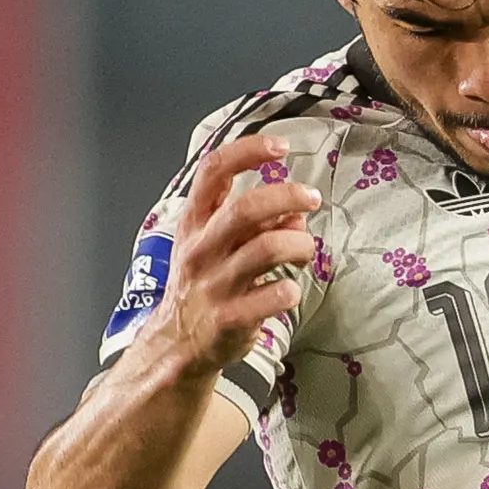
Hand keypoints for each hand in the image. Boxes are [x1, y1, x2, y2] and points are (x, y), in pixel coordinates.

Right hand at [145, 138, 322, 381]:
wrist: (176, 342)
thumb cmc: (202, 284)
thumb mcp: (214, 244)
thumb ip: (254, 223)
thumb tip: (295, 214)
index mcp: (194, 222)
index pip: (213, 171)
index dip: (248, 151)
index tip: (280, 146)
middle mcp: (201, 249)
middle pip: (246, 208)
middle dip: (287, 196)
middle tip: (311, 199)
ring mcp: (214, 284)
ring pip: (267, 249)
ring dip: (300, 245)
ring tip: (305, 253)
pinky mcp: (229, 318)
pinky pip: (273, 297)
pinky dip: (291, 290)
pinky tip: (289, 291)